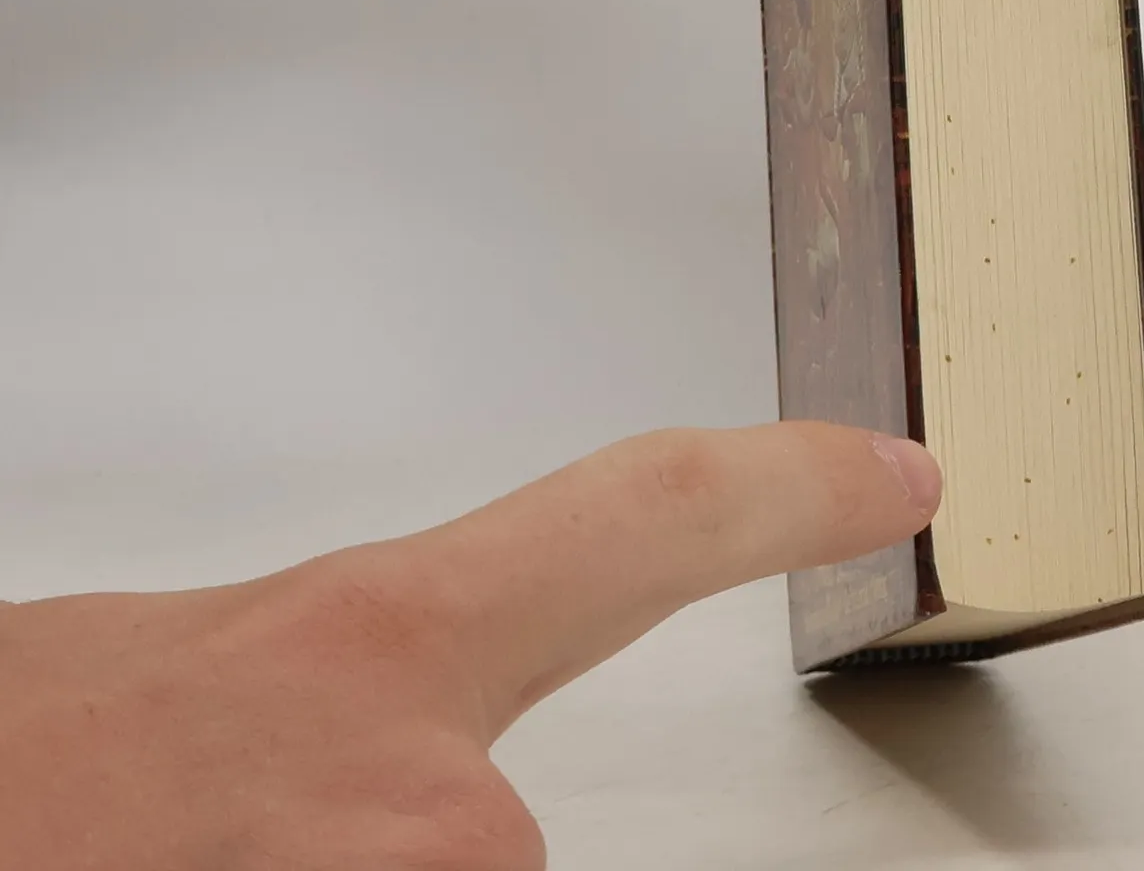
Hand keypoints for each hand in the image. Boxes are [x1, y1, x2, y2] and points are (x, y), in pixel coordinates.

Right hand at [0, 422, 939, 868]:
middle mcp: (425, 799)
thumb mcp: (146, 677)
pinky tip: (209, 863)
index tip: (892, 476)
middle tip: (218, 833)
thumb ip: (311, 687)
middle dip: (366, 848)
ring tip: (187, 843)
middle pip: (485, 838)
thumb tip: (359, 732)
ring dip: (319, 864)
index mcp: (371, 645)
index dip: (784, 488)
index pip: (646, 516)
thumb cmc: (9, 771)